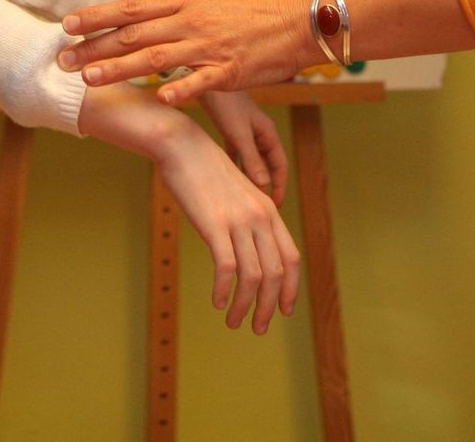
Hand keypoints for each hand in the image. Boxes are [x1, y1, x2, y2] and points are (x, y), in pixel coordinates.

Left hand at [61, 0, 311, 106]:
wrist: (299, 17)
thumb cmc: (258, 2)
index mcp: (185, 1)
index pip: (130, 8)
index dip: (96, 16)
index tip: (67, 24)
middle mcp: (190, 21)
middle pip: (133, 34)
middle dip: (94, 47)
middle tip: (62, 59)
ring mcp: (209, 46)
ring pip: (155, 57)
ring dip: (119, 69)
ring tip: (89, 80)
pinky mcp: (229, 70)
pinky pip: (199, 82)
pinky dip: (179, 88)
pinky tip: (158, 98)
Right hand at [152, 121, 301, 332]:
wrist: (184, 146)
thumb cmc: (206, 170)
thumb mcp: (238, 193)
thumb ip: (249, 217)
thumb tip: (250, 247)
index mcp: (269, 210)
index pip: (291, 258)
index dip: (290, 288)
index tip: (282, 310)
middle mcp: (260, 217)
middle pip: (276, 273)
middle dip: (268, 307)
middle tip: (257, 328)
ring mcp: (238, 221)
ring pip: (253, 276)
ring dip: (245, 306)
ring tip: (234, 321)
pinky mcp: (215, 225)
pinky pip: (227, 268)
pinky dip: (224, 291)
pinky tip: (217, 301)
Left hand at [198, 90, 289, 204]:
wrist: (205, 79)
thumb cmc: (225, 104)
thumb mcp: (239, 134)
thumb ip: (251, 159)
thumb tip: (264, 185)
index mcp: (268, 133)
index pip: (280, 165)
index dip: (279, 186)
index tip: (276, 206)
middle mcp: (260, 132)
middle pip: (268, 164)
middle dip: (267, 184)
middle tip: (262, 206)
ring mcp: (245, 130)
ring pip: (251, 159)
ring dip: (250, 176)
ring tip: (245, 197)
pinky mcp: (230, 128)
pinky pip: (236, 152)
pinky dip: (234, 164)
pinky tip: (226, 176)